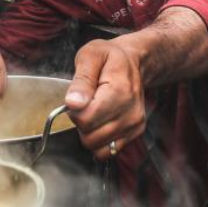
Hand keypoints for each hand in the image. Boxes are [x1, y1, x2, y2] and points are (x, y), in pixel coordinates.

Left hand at [64, 39, 146, 160]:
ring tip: (95, 111)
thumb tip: (73, 103)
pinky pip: (108, 151)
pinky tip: (101, 123)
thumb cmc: (110, 57)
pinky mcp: (135, 133)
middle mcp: (131, 112)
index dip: (74, 110)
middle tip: (87, 103)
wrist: (134, 62)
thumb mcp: (90, 55)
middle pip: (90, 136)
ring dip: (89, 132)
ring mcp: (134, 125)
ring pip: (96, 146)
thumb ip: (81, 80)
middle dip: (81, 122)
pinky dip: (99, 141)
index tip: (79, 97)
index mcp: (119, 92)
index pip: (85, 119)